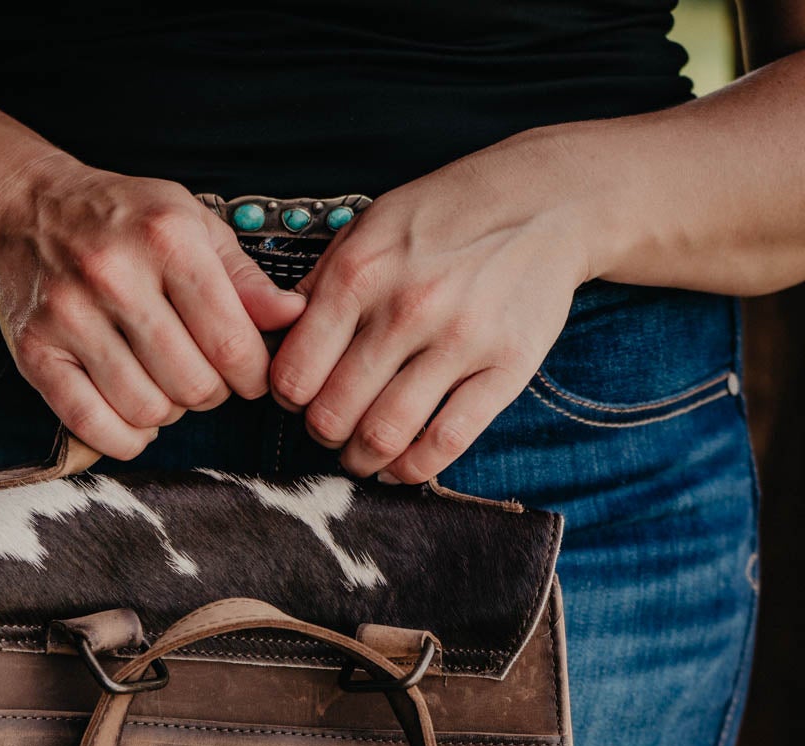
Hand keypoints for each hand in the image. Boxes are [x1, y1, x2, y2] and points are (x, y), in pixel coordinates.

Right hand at [0, 155, 305, 458]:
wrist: (26, 209)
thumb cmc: (124, 222)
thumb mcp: (192, 225)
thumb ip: (245, 278)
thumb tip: (294, 318)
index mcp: (166, 237)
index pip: (231, 343)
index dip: (253, 375)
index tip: (249, 374)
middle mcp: (114, 274)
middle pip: (193, 386)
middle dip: (210, 393)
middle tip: (200, 374)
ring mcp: (69, 315)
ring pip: (148, 412)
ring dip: (167, 413)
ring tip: (161, 383)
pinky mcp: (35, 352)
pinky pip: (94, 426)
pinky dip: (125, 437)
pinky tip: (133, 414)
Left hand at [269, 134, 591, 482]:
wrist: (546, 199)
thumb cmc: (448, 215)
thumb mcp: (372, 226)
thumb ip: (322, 283)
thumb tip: (278, 340)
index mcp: (361, 272)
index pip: (295, 372)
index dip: (287, 398)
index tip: (299, 398)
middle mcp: (408, 307)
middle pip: (334, 413)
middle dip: (322, 433)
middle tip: (331, 427)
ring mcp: (460, 340)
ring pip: (384, 435)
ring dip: (362, 459)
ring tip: (361, 452)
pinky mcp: (506, 368)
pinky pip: (446, 443)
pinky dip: (413, 468)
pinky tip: (401, 464)